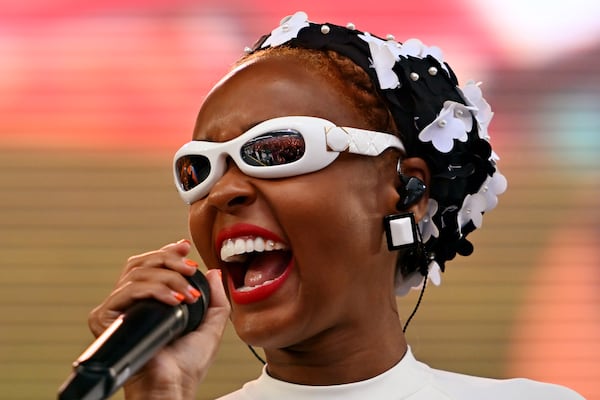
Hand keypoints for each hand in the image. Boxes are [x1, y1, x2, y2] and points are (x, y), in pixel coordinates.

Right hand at [88, 240, 229, 399]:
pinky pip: (127, 291)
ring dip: (168, 277)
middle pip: (141, 263)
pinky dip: (154, 290)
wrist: (172, 386)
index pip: (149, 266)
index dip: (166, 252)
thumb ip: (215, 298)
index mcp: (148, 303)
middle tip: (191, 269)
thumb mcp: (210, 325)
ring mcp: (116, 311)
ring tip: (189, 294)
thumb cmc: (187, 366)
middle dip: (170, 260)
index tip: (185, 246)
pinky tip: (175, 301)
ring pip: (137, 273)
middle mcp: (130, 304)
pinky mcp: (105, 320)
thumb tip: (214, 272)